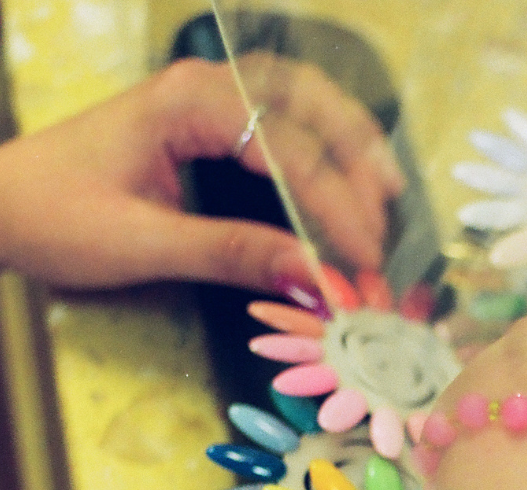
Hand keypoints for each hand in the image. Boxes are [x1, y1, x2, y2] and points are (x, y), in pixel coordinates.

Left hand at [0, 56, 403, 290]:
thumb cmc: (56, 219)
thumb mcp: (145, 244)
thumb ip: (234, 254)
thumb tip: (315, 279)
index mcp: (188, 105)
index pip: (288, 150)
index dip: (335, 208)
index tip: (363, 262)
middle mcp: (204, 87)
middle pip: (309, 100)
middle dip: (356, 160)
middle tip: (384, 220)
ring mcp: (205, 100)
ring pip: (302, 100)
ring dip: (349, 142)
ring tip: (385, 191)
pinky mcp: (205, 123)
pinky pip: (282, 120)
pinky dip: (323, 145)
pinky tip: (345, 174)